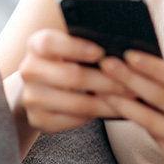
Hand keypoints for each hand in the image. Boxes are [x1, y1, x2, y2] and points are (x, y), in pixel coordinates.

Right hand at [14, 28, 135, 133]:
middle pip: (72, 76)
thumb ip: (87, 42)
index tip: (101, 52)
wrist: (39, 87)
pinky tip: (117, 109)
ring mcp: (32, 98)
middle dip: (107, 80)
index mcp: (36, 45)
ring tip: (132, 97)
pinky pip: (76, 120)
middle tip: (133, 81)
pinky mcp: (40, 121)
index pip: (50, 43)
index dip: (75, 47)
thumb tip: (121, 48)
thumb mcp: (69, 45)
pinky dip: (99, 115)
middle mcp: (29, 71)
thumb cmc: (66, 60)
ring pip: (78, 103)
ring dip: (109, 101)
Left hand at [100, 51, 163, 163]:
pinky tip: (123, 111)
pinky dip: (138, 123)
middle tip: (107, 65)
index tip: (129, 54)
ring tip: (105, 89)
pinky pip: (156, 138)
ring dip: (125, 104)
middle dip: (130, 79)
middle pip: (160, 97)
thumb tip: (151, 65)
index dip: (152, 66)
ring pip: (152, 121)